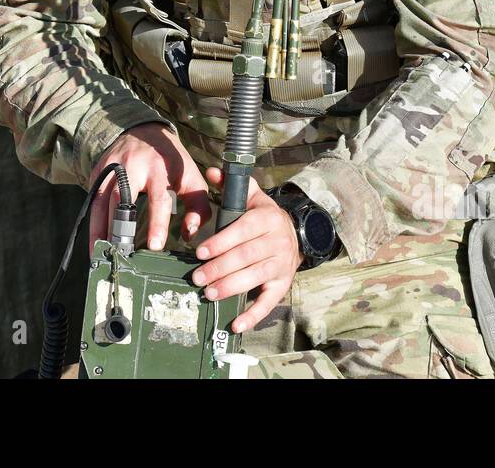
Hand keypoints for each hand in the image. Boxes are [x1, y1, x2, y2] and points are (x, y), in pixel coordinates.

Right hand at [87, 123, 211, 252]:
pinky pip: (93, 200)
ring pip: (102, 202)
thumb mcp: (191, 177)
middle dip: (120, 229)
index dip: (157, 223)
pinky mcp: (98, 171)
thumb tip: (188, 234)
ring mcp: (112, 168)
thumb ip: (197, 206)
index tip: (155, 246)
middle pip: (122, 200)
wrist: (142, 131)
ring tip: (102, 255)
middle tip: (122, 256)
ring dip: (101, 230)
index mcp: (159, 168)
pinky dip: (92, 223)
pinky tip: (94, 243)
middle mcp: (133, 166)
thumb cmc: (170, 161)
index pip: (158, 198)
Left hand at [192, 168, 301, 333]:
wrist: (297, 234)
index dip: (221, 242)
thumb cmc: (264, 217)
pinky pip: (269, 301)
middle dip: (220, 268)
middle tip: (197, 277)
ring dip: (231, 288)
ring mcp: (282, 264)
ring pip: (256, 277)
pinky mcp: (283, 284)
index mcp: (267, 218)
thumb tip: (211, 171)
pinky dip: (253, 315)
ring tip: (208, 294)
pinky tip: (236, 324)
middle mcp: (278, 241)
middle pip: (247, 257)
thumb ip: (231, 184)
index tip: (200, 252)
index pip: (242, 231)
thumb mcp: (251, 197)